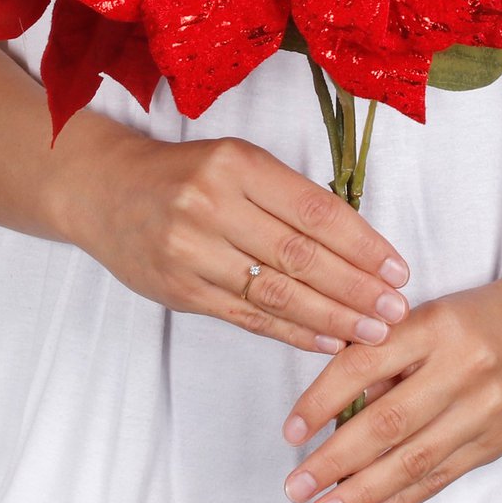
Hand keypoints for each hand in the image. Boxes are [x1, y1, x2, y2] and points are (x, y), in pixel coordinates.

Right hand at [45, 125, 412, 355]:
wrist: (105, 191)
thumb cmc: (185, 174)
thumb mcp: (235, 161)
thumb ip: (287, 196)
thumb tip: (359, 244)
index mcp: (236, 164)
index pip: (314, 209)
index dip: (361, 243)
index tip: (396, 267)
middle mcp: (212, 205)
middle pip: (300, 255)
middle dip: (356, 287)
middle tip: (396, 309)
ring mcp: (192, 251)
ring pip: (277, 292)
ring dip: (333, 317)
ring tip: (373, 332)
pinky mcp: (181, 290)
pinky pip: (248, 317)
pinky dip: (293, 332)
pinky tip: (327, 340)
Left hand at [277, 264, 501, 502]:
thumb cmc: (485, 315)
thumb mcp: (433, 315)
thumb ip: (390, 353)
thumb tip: (336, 407)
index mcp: (435, 325)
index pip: (364, 364)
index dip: (322, 400)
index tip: (291, 430)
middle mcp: (460, 368)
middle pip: (386, 423)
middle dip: (334, 460)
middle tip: (296, 484)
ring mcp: (482, 409)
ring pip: (413, 460)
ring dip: (362, 493)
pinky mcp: (497, 441)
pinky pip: (442, 477)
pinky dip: (402, 502)